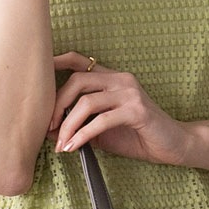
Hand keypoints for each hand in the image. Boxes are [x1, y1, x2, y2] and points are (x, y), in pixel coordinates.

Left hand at [48, 52, 189, 165]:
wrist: (173, 145)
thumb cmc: (137, 136)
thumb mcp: (102, 130)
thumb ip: (80, 124)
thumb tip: (48, 129)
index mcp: (112, 79)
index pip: (79, 62)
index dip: (57, 63)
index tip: (36, 74)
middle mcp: (120, 79)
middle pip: (77, 81)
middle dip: (57, 105)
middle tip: (48, 127)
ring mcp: (130, 93)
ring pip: (86, 102)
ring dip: (68, 125)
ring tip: (61, 144)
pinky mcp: (137, 110)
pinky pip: (101, 120)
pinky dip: (83, 135)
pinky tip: (74, 147)